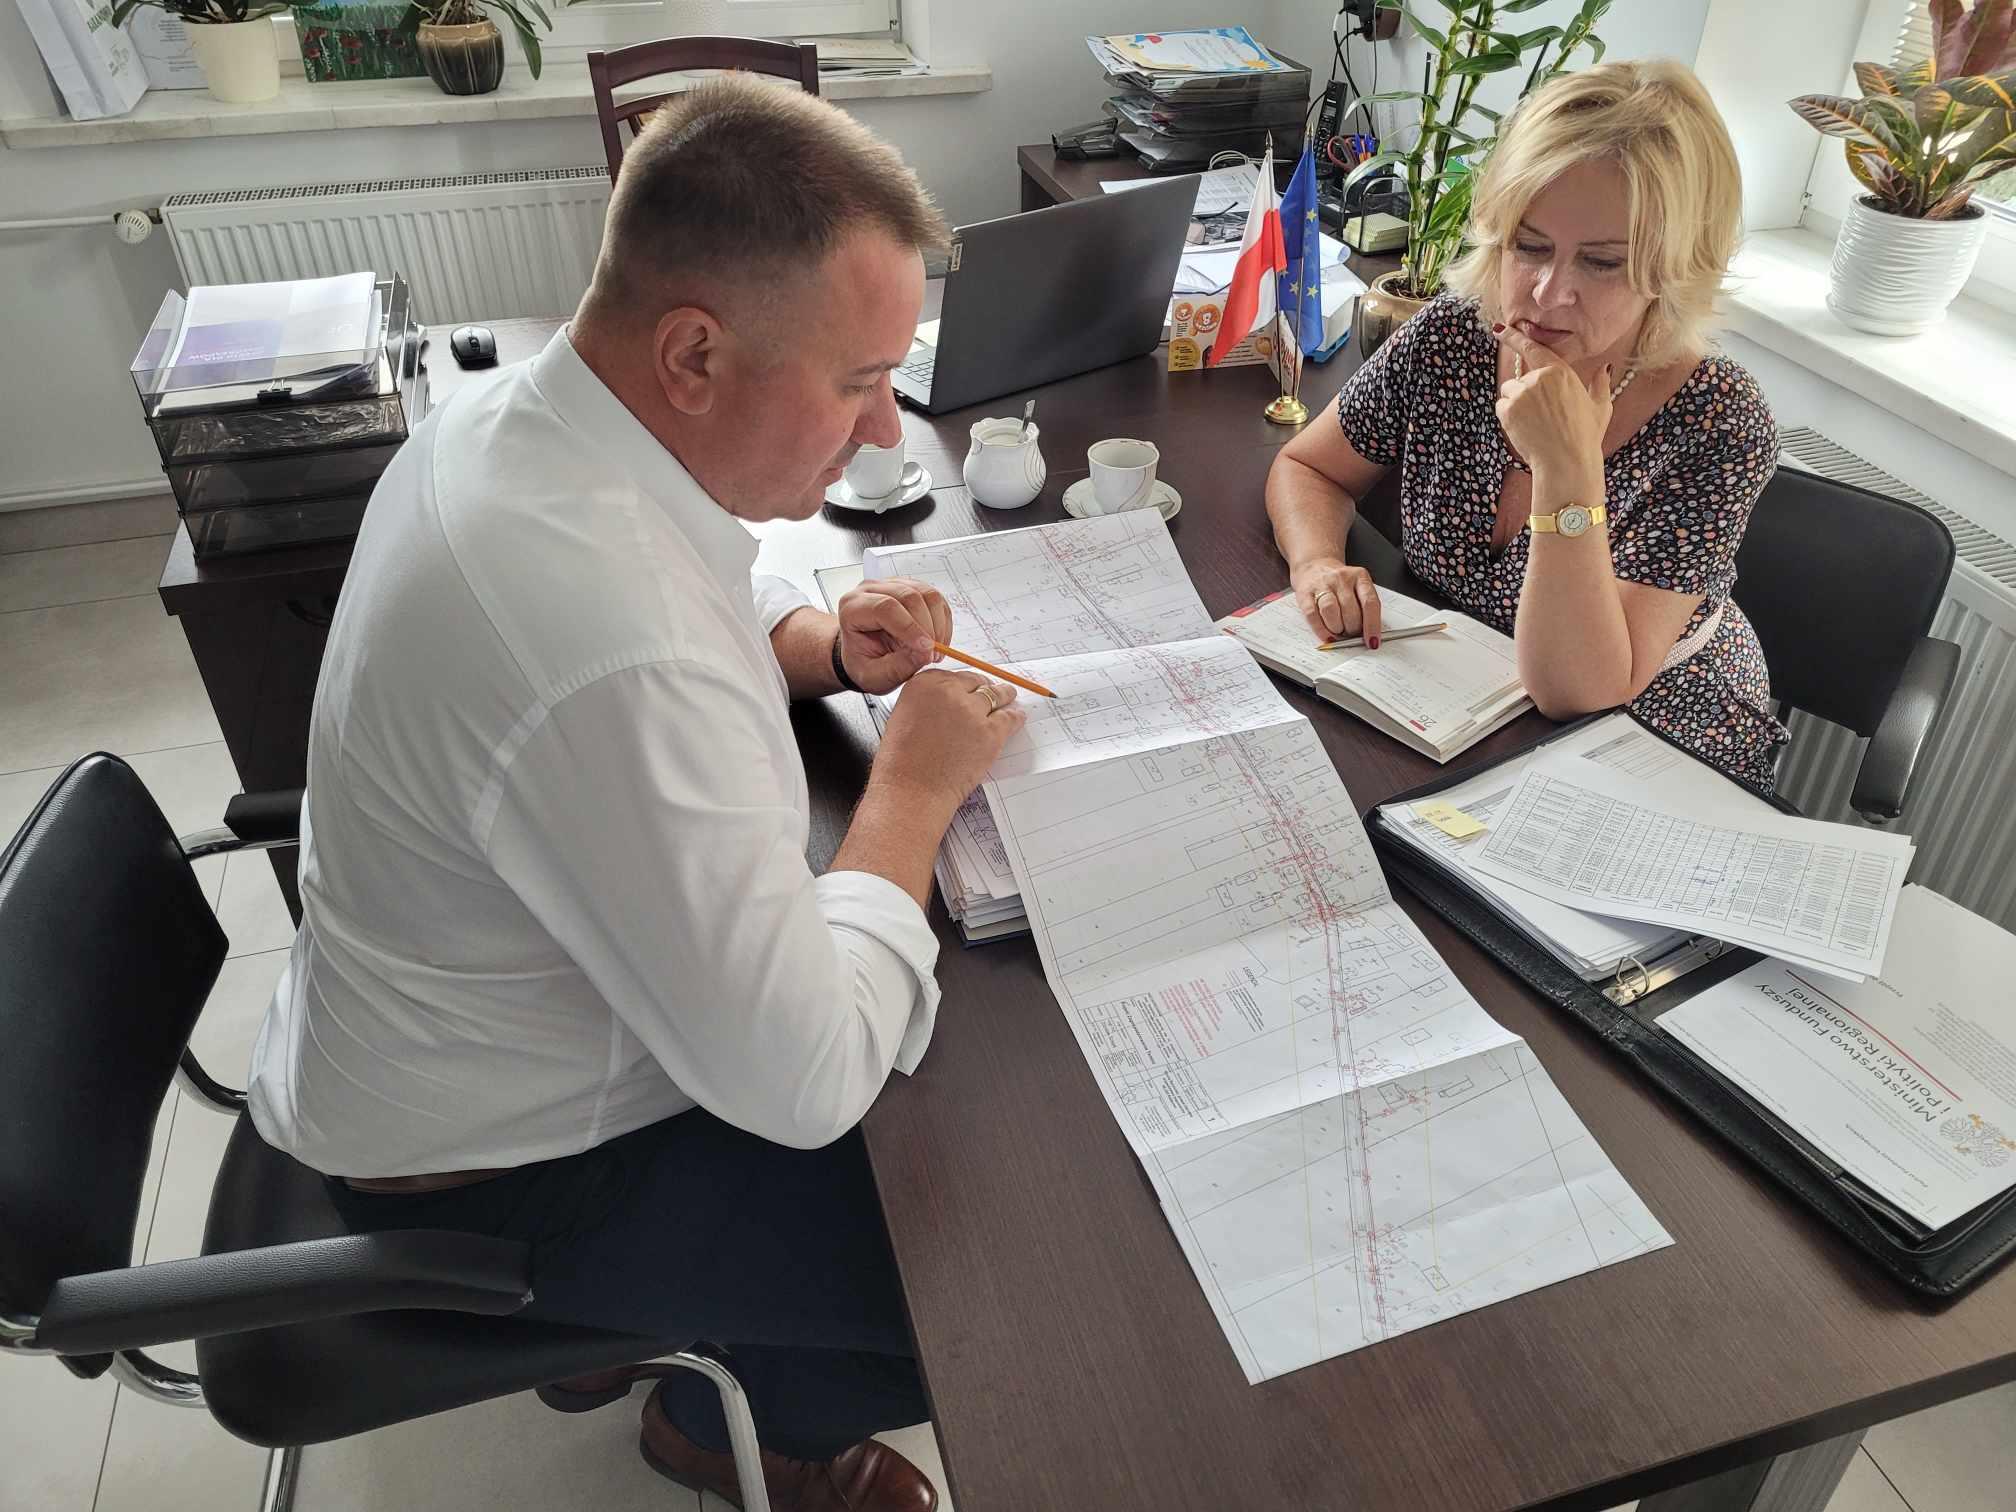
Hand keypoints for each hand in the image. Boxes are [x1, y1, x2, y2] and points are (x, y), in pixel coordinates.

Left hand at [836, 577, 950, 694]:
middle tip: (933, 655)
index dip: (910, 627)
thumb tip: (925, 653)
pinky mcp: (911, 587)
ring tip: (935, 650)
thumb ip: (898, 667)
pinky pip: (936, 599)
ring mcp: (892, 585)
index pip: (885, 607)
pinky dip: (943, 621)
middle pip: (909, 596)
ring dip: (938, 624)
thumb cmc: (863, 663)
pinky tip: (937, 640)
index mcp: (852, 609)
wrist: (864, 654)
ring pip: (927, 594)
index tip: (927, 650)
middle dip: (928, 627)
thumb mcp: (874, 676)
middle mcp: (870, 590)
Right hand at [873, 669, 1024, 813]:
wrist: (912, 790)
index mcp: (924, 685)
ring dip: (1004, 695)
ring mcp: (972, 712)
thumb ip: (925, 703)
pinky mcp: (990, 733)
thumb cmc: (902, 763)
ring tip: (1009, 696)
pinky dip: (1015, 717)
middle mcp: (949, 693)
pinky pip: (1010, 718)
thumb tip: (944, 704)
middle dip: (984, 687)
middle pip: (976, 681)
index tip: (971, 686)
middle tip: (992, 690)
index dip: (965, 683)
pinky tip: (1017, 717)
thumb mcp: (904, 718)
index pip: (953, 675)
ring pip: (996, 695)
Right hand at [1289, 557, 1382, 644]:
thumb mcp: (1357, 588)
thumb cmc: (1340, 583)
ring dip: (1337, 629)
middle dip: (1353, 629)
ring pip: (1331, 611)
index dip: (1372, 625)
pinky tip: (1326, 635)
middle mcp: (1341, 578)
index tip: (1372, 641)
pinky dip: (1320, 629)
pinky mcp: (1305, 593)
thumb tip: (1368, 636)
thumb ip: (1365, 608)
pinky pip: (1312, 615)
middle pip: (1350, 610)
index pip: (1370, 603)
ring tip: (1339, 632)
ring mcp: (1322, 584)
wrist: (1315, 566)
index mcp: (1360, 577)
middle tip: (1352, 634)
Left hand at [1493, 326, 1612, 479]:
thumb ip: (1599, 384)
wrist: (1566, 461)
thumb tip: (1604, 368)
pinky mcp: (1507, 410)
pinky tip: (1525, 428)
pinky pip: (1502, 407)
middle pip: (1520, 379)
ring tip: (1535, 422)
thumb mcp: (1601, 407)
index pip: (1533, 348)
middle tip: (1543, 415)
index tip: (1499, 329)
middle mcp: (1538, 378)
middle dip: (1527, 393)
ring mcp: (1521, 393)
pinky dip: (1509, 416)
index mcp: (1560, 372)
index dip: (1514, 337)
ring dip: (1516, 403)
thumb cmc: (1585, 436)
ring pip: (1509, 392)